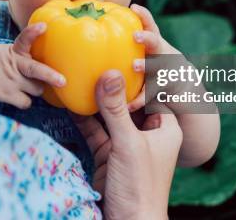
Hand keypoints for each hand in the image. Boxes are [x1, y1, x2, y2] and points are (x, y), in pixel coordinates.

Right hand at [0, 23, 65, 108]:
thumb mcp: (8, 51)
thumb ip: (25, 54)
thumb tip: (50, 58)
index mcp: (15, 51)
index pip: (24, 39)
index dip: (33, 32)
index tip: (43, 26)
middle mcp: (14, 65)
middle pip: (35, 70)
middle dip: (50, 76)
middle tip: (63, 81)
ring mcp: (10, 81)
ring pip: (37, 89)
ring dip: (37, 88)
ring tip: (27, 84)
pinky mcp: (6, 95)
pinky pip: (26, 102)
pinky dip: (26, 101)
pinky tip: (19, 95)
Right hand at [72, 70, 181, 219]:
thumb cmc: (140, 186)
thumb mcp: (128, 143)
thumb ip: (116, 109)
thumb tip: (110, 72)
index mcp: (165, 127)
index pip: (155, 90)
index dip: (141, 72)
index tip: (125, 50)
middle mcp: (147, 132)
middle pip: (129, 101)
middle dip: (113, 83)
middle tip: (97, 58)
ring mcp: (127, 144)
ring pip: (110, 115)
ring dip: (96, 100)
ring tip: (80, 75)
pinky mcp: (108, 155)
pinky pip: (96, 131)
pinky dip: (84, 119)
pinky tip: (71, 102)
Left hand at [128, 4, 179, 111]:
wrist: (182, 89)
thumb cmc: (153, 68)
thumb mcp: (145, 55)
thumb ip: (127, 49)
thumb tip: (94, 37)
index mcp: (155, 45)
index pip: (151, 26)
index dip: (144, 16)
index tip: (134, 7)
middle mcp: (164, 54)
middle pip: (158, 43)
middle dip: (147, 38)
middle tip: (136, 36)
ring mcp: (169, 71)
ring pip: (159, 67)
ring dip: (147, 66)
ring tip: (135, 65)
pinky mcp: (169, 90)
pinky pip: (154, 94)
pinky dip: (141, 100)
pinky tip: (129, 105)